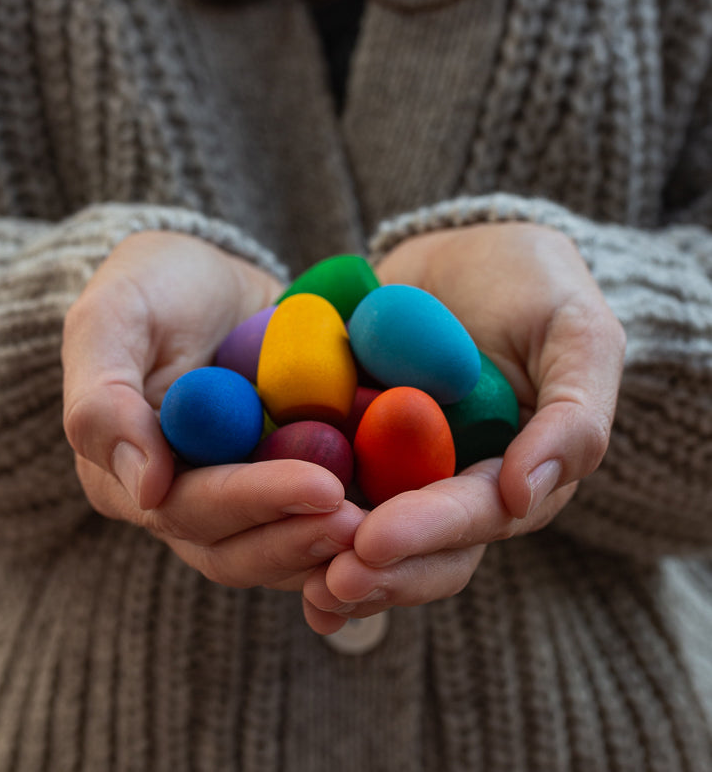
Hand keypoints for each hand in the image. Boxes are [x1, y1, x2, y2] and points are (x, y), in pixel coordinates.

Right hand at [62, 231, 363, 589]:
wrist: (212, 281)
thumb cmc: (155, 288)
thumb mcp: (113, 318)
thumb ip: (105, 399)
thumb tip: (146, 489)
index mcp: (130, 475)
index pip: (191, 508)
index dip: (256, 502)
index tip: (322, 486)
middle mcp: (182, 500)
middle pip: (238, 548)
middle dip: (301, 538)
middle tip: (367, 522)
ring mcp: (237, 495)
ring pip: (280, 548)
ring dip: (332, 546)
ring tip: (392, 526)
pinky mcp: (282, 482)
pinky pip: (315, 516)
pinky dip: (354, 518)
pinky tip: (401, 510)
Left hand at [302, 222, 625, 631]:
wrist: (464, 251)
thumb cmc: (534, 286)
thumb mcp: (576, 334)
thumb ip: (573, 414)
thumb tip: (524, 497)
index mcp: (511, 473)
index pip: (476, 516)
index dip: (429, 534)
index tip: (374, 541)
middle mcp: (451, 484)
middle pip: (420, 547)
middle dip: (377, 570)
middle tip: (327, 582)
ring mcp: (397, 467)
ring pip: (367, 531)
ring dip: (331, 561)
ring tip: (296, 583)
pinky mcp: (349, 440)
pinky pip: (320, 479)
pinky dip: (293, 511)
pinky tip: (258, 535)